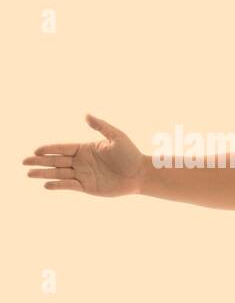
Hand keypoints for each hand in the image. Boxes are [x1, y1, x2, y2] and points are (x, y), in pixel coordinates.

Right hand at [23, 114, 146, 196]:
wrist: (140, 173)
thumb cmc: (130, 154)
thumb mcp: (116, 136)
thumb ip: (100, 126)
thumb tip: (85, 115)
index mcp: (85, 149)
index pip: (62, 148)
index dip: (49, 149)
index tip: (36, 150)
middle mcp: (81, 162)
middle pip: (56, 161)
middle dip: (40, 162)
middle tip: (25, 162)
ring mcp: (83, 175)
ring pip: (59, 173)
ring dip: (44, 174)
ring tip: (29, 174)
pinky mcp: (88, 187)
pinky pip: (70, 186)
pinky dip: (58, 185)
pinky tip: (47, 185)